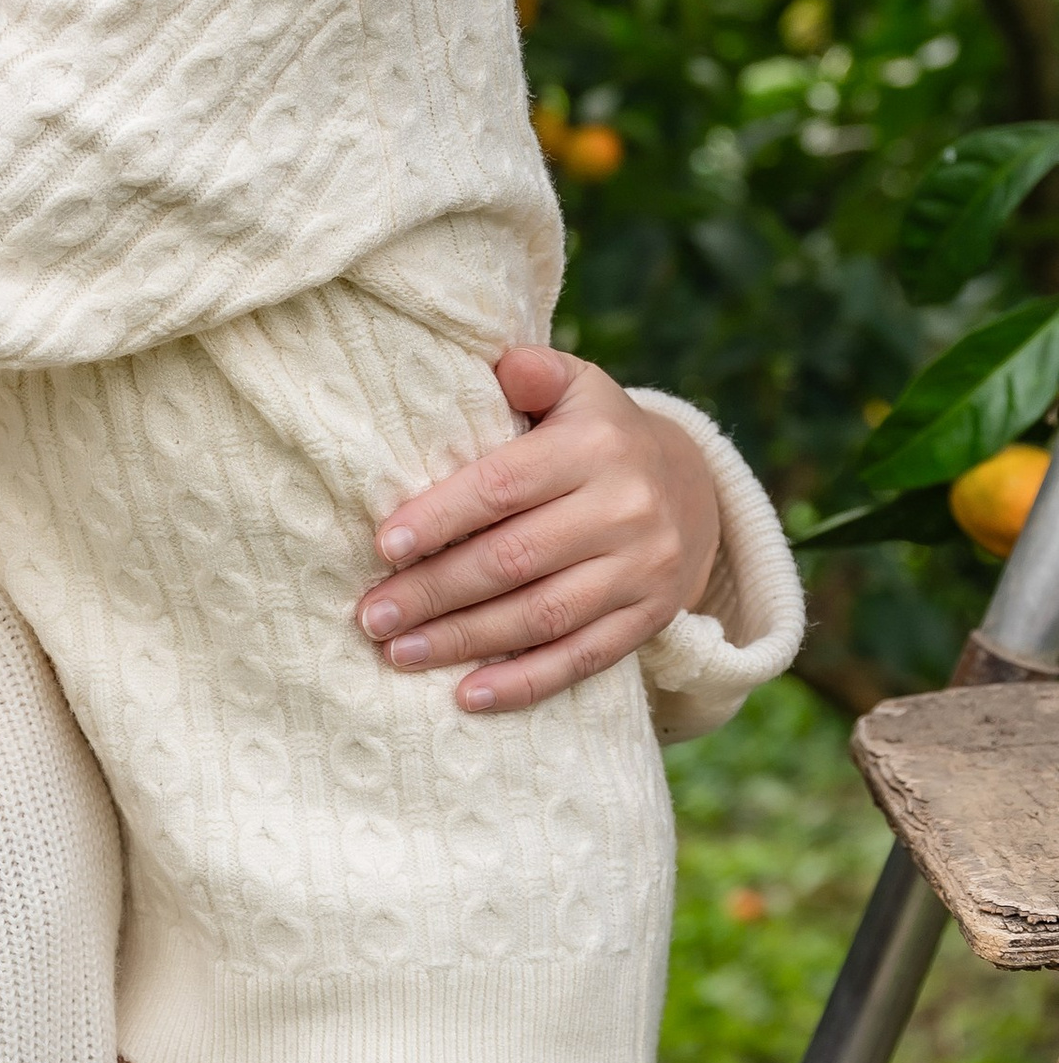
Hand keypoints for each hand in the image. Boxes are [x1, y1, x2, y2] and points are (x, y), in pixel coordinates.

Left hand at [359, 349, 720, 717]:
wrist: (691, 488)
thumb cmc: (597, 433)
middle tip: (371, 614)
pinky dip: (524, 682)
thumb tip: (501, 367)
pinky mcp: (649, 618)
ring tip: (398, 651)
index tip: (384, 546)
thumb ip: (535, 373)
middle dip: (435, 591)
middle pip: (514, 560)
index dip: (441, 517)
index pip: (504, 487)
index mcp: (596, 446)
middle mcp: (626, 509)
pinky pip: (582, 658)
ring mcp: (642, 570)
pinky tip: (467, 696)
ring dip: (464, 640)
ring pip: (542, 616)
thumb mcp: (577, 387)